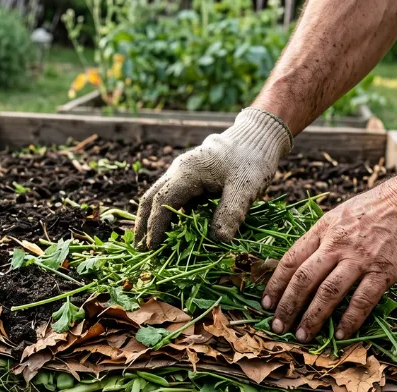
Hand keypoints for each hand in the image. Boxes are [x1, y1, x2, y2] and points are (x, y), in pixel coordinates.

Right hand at [134, 108, 291, 248]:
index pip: (162, 202)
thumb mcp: (245, 188)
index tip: (153, 247)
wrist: (258, 136)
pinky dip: (167, 215)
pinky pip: (173, 198)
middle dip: (143, 224)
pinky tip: (171, 232)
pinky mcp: (191, 179)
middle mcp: (179, 171)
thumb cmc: (252, 160)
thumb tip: (219, 241)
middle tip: (138, 249)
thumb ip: (231, 213)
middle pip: (151, 198)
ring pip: (159, 197)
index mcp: (187, 172)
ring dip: (152, 220)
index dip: (155, 226)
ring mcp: (183, 174)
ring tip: (150, 244)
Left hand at [262, 176, 396, 341]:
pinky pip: (362, 300)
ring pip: (327, 292)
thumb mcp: (344, 213)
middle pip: (303, 279)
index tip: (266, 302)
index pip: (291, 259)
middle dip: (287, 306)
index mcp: (324, 228)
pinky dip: (350, 319)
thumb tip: (309, 259)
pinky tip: (341, 333)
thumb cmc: (385, 203)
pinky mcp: (385, 269)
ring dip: (312, 317)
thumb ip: (326, 236)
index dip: (275, 284)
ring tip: (303, 335)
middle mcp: (337, 244)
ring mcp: (361, 257)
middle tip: (278, 326)